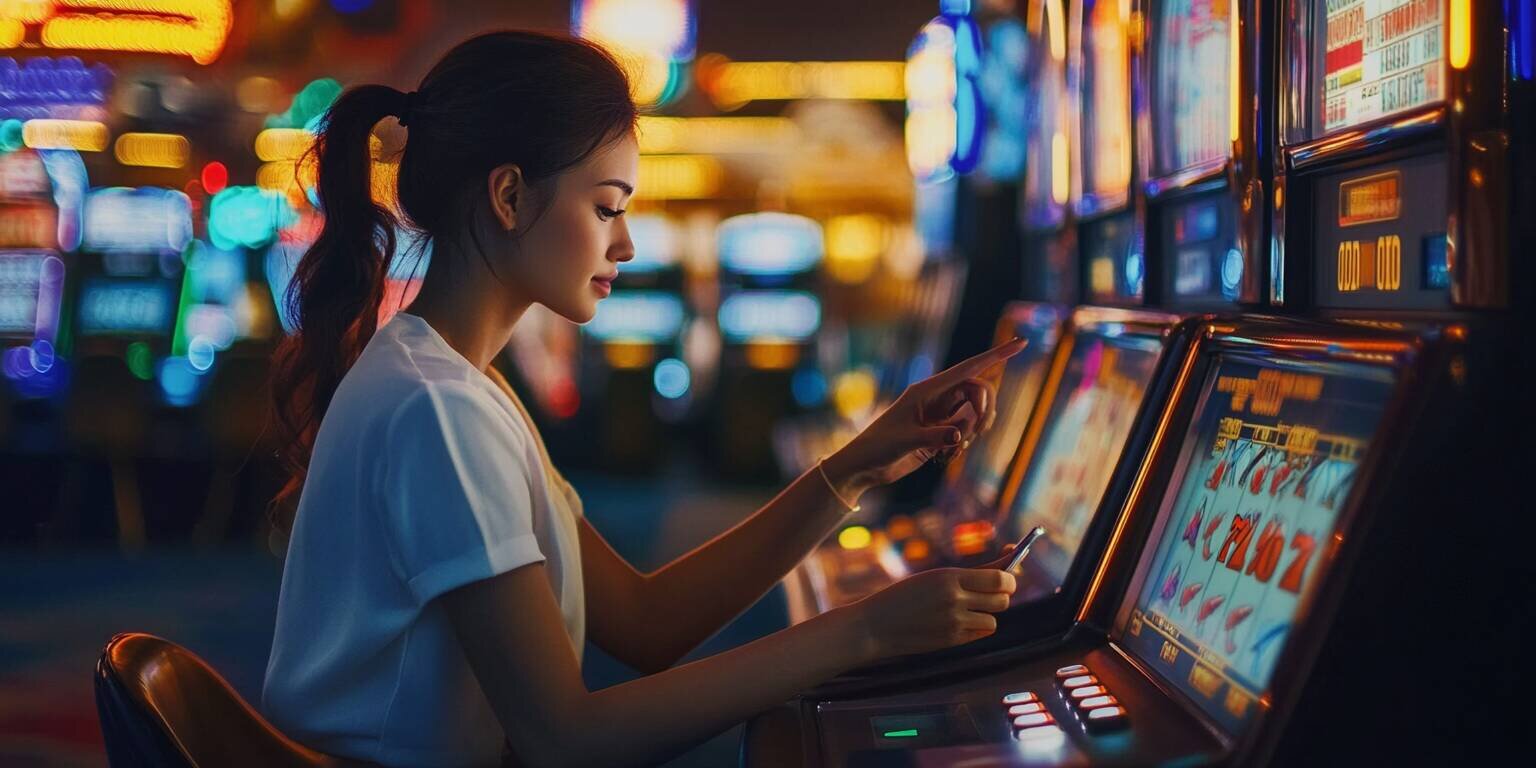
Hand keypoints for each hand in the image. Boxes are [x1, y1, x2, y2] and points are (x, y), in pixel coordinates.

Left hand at [823, 338, 1027, 497]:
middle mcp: (937, 398)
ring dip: (974, 430)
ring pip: (975, 413)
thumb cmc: (878, 447)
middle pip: (979, 391)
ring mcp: (941, 415)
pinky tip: (947, 456)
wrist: (865, 466)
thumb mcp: (905, 441)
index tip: (1021, 343)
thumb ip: (934, 437)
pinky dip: (966, 443)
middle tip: (972, 433)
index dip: (996, 355)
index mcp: (927, 389)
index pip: (969, 368)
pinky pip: (967, 431)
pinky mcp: (942, 432)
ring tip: (953, 449)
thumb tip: (959, 437)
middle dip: (984, 411)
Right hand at [839, 567, 1016, 662]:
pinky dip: (976, 627)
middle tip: (992, 592)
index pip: (1000, 578)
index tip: (1010, 575)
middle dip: (1002, 595)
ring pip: (993, 619)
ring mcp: (954, 624)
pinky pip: (981, 633)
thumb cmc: (904, 596)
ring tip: (968, 608)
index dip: (1011, 577)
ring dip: (986, 613)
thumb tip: (1007, 562)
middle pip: (1002, 599)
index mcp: (949, 577)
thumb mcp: (934, 577)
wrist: (875, 626)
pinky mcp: (951, 641)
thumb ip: (970, 575)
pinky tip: (959, 622)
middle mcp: (954, 600)